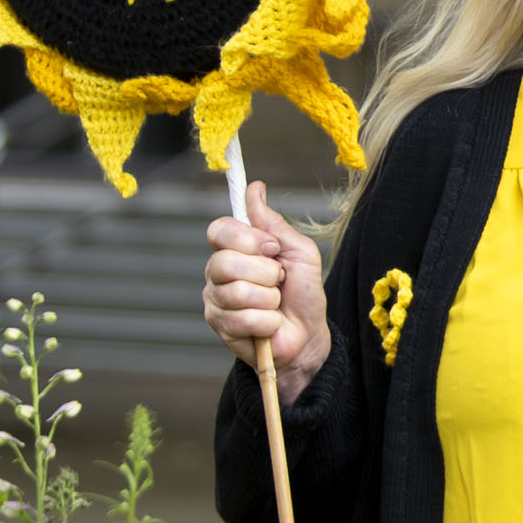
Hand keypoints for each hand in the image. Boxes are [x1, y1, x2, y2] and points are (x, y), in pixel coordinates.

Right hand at [203, 183, 330, 403]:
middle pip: (226, 261)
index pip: (219, 229)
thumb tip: (255, 188)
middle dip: (265, 273)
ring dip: (269, 299)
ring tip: (275, 304)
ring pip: (237, 291)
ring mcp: (215, 298)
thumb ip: (274, 223)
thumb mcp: (298, 252)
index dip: (247, 238)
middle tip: (278, 282)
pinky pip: (243, 317)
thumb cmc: (302, 292)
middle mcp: (218, 270)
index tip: (272, 248)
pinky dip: (267, 321)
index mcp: (235, 248)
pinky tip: (269, 323)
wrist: (307, 334)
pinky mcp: (219, 324)